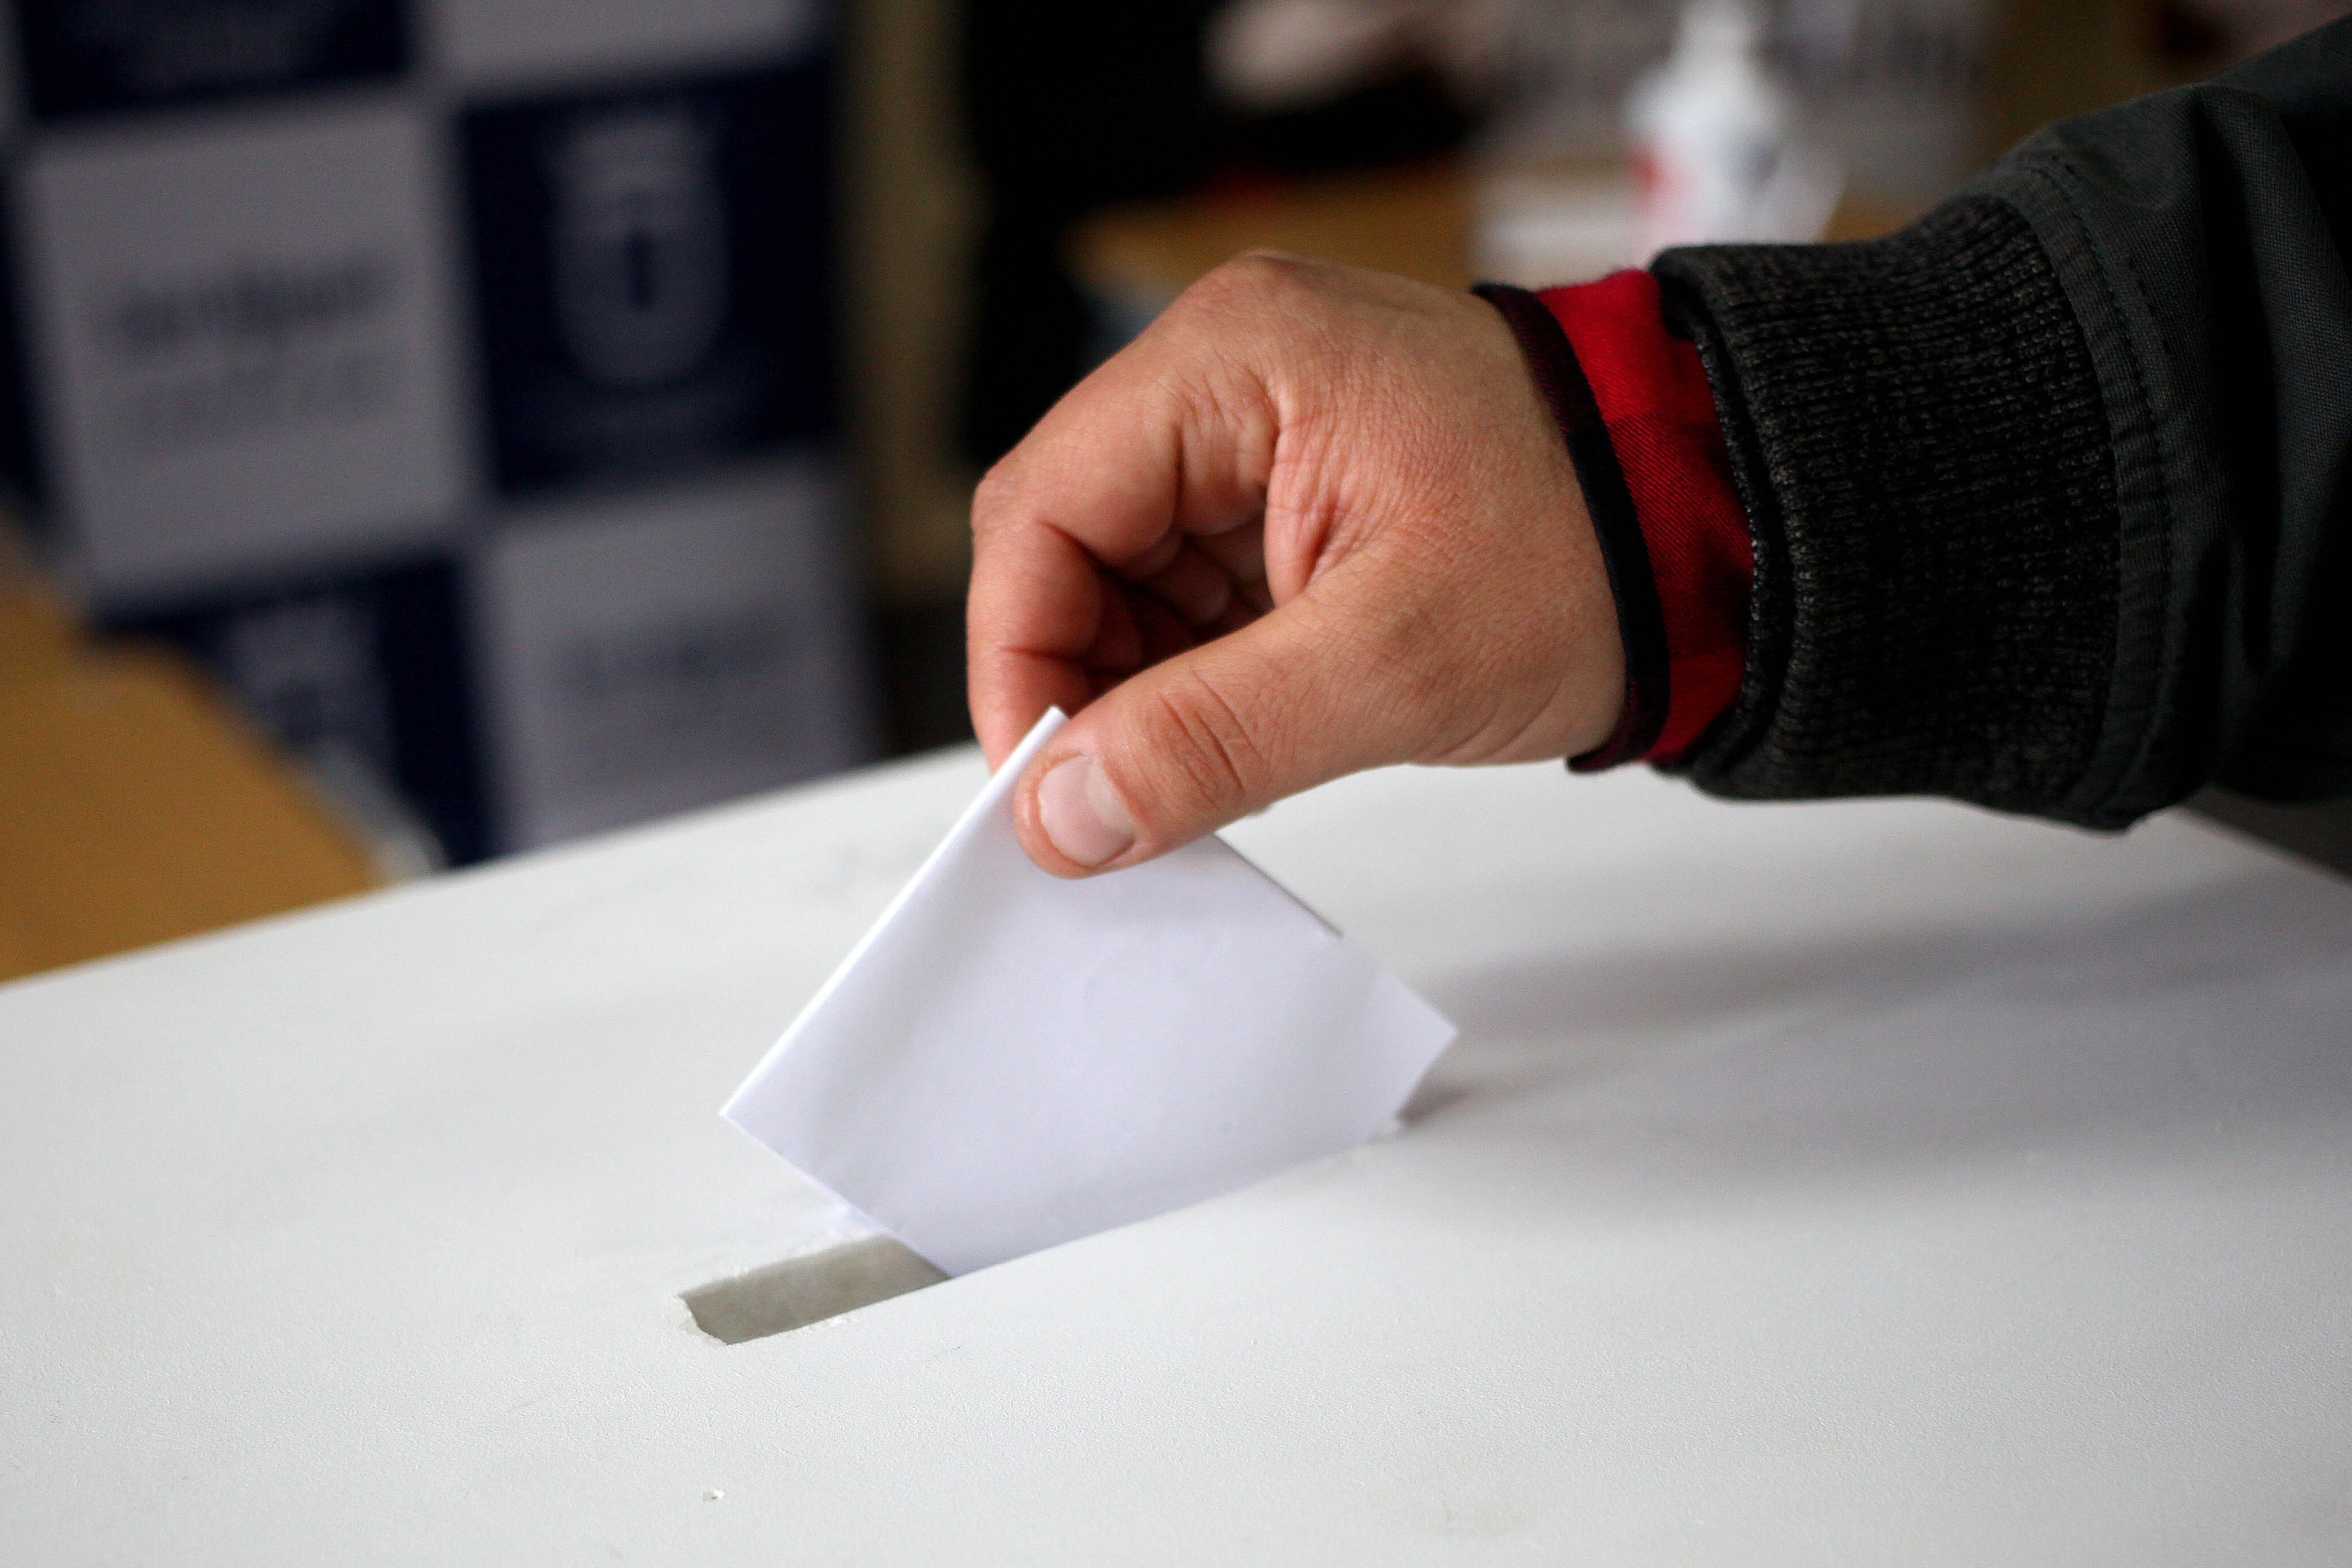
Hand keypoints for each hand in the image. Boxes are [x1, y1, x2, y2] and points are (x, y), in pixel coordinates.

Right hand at [967, 252, 1623, 876]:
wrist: (1726, 525)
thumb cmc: (1595, 549)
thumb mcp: (1395, 663)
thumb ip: (1212, 738)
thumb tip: (1064, 817)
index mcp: (1234, 358)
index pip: (1042, 510)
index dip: (1019, 658)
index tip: (1045, 790)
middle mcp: (1227, 373)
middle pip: (1069, 542)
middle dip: (1080, 683)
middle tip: (1116, 806)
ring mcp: (1260, 432)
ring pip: (1122, 578)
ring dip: (1140, 691)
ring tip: (1200, 779)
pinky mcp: (1292, 490)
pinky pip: (1192, 590)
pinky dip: (1195, 678)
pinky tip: (1238, 742)